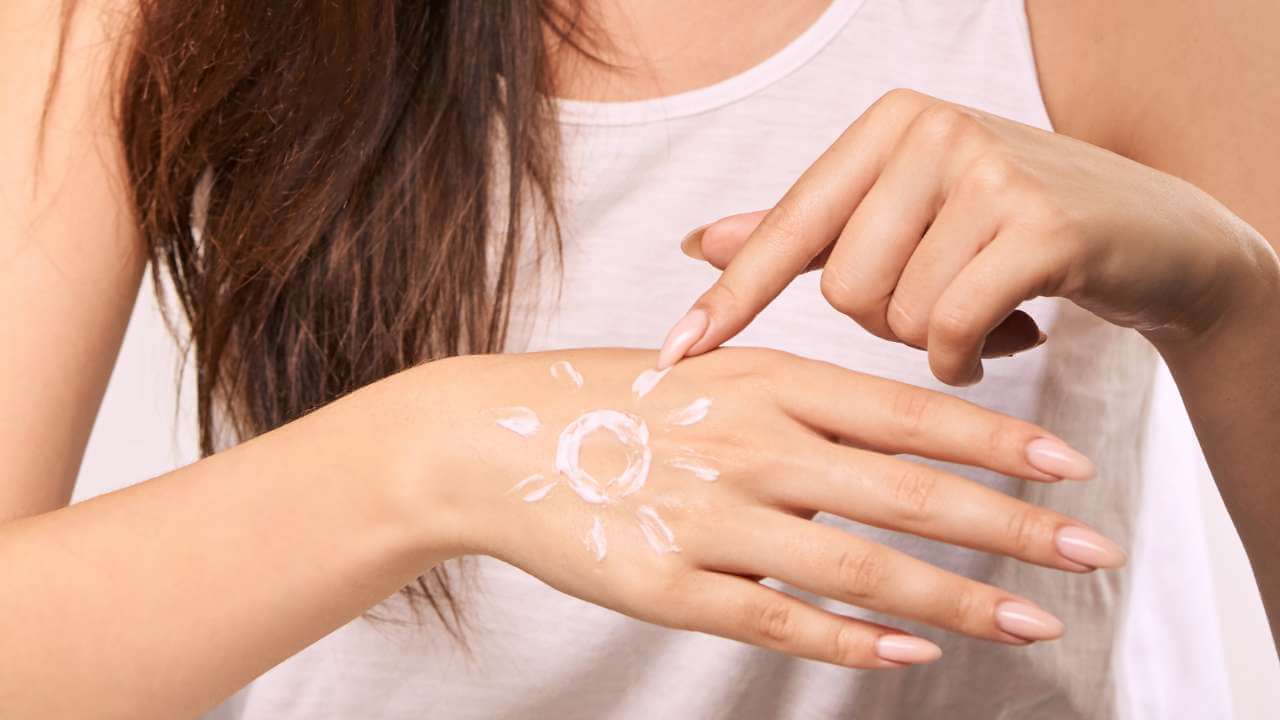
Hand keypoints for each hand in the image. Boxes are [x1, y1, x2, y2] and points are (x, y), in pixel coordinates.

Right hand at [408, 347, 1123, 668]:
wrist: (491, 441)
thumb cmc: (606, 400)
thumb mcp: (705, 367)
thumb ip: (795, 394)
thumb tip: (891, 430)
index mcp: (762, 381)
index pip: (904, 412)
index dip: (994, 438)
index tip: (1070, 462)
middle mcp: (748, 444)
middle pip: (904, 489)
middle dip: (1010, 524)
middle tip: (1094, 549)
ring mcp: (710, 518)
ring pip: (857, 565)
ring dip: (955, 598)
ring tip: (1034, 625)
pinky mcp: (669, 585)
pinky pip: (777, 620)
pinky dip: (850, 640)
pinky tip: (912, 654)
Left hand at [659, 88, 1277, 383]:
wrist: (1153, 232)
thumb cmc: (1009, 225)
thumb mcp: (902, 214)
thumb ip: (801, 230)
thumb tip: (697, 243)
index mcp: (886, 125)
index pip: (788, 227)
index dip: (732, 297)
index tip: (675, 355)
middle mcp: (931, 130)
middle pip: (843, 289)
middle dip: (886, 323)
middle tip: (944, 299)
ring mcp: (988, 171)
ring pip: (897, 317)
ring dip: (934, 342)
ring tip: (984, 309)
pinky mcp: (1040, 225)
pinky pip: (952, 330)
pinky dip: (968, 358)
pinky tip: (1007, 334)